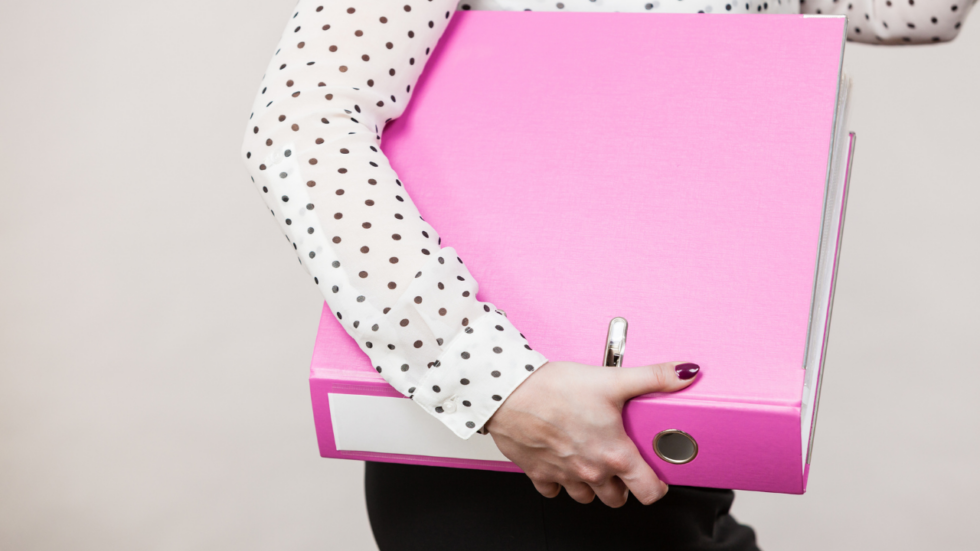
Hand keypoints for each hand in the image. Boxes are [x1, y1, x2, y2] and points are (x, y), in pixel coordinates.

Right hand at [484, 360, 699, 507]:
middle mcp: (590, 471)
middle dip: (622, 485)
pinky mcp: (538, 473)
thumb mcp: (613, 379)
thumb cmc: (554, 388)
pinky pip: (553, 490)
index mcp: (614, 454)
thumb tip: (685, 373)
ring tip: (591, 460)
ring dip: (592, 485)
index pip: (649, 491)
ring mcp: (564, 476)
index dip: (657, 487)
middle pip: (617, 499)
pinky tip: (561, 460)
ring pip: (586, 497)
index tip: (655, 476)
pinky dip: (559, 480)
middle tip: (620, 463)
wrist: (508, 393)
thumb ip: (654, 377)